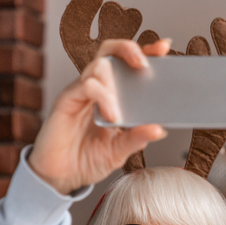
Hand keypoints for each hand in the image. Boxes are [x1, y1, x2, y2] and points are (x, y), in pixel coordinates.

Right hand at [28, 38, 171, 194]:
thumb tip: (160, 129)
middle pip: (111, 51)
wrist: (61, 176)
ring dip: (114, 85)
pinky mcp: (67, 99)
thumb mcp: (119, 151)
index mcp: (112, 96)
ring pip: (99, 65)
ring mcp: (81, 92)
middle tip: (144, 63)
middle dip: (130, 49)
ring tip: (119, 115)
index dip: (145, 52)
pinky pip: (86, 85)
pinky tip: (110, 116)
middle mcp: (97, 88)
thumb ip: (137, 138)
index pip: (128, 65)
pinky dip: (102, 97)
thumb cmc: (88, 160)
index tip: (164, 48)